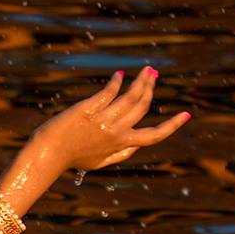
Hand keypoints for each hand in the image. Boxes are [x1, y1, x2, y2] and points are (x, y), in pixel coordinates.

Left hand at [34, 67, 188, 173]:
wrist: (48, 154)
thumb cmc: (73, 159)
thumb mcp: (101, 163)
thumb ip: (122, 154)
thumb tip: (138, 144)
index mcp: (122, 145)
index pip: (154, 136)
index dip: (173, 125)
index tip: (186, 114)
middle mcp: (116, 132)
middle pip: (143, 107)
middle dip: (151, 89)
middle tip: (154, 75)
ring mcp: (103, 119)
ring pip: (131, 96)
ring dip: (142, 81)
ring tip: (147, 70)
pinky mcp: (89, 108)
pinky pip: (109, 92)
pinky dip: (116, 82)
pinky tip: (119, 75)